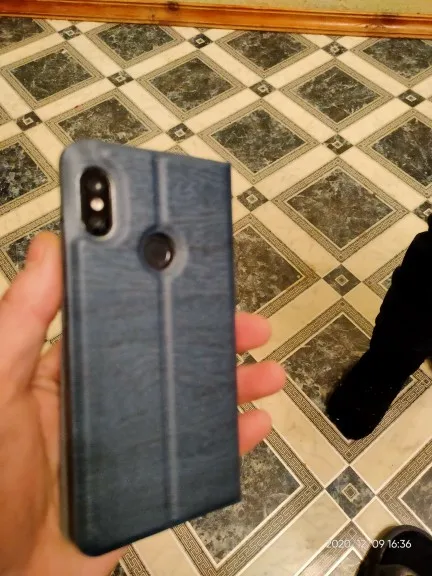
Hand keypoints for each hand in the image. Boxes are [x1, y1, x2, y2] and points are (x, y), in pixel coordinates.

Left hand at [0, 232, 284, 575]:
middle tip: (249, 328)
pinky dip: (230, 440)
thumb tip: (47, 250)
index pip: (123, 322)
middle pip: (169, 359)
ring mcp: (129, 440)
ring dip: (231, 386)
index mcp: (67, 371)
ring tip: (266, 374)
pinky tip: (253, 425)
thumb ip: (22, 320)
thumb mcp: (0, 385)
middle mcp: (103, 400)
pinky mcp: (148, 480)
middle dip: (213, 341)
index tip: (195, 283)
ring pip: (191, 403)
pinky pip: (198, 455)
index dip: (163, 300)